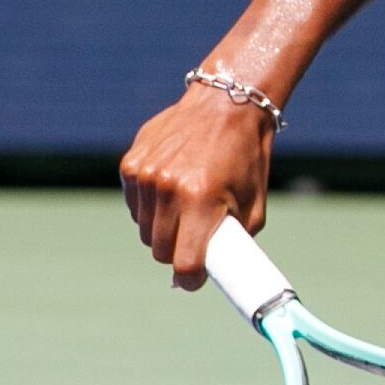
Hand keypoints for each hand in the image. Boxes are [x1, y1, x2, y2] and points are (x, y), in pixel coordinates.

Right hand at [119, 76, 275, 291]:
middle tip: (194, 240)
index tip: (194, 281)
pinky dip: (150, 207)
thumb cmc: (245, 158)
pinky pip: (135, 206)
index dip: (190, 279)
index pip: (184, 263)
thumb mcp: (254, 204)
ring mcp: (145, 176)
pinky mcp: (130, 165)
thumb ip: (237, 242)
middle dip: (177, 253)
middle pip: (160, 250)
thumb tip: (216, 273)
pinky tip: (170, 189)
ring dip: (163, 230)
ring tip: (185, 208)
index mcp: (200, 201)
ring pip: (145, 230)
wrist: (225, 104)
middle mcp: (168, 189)